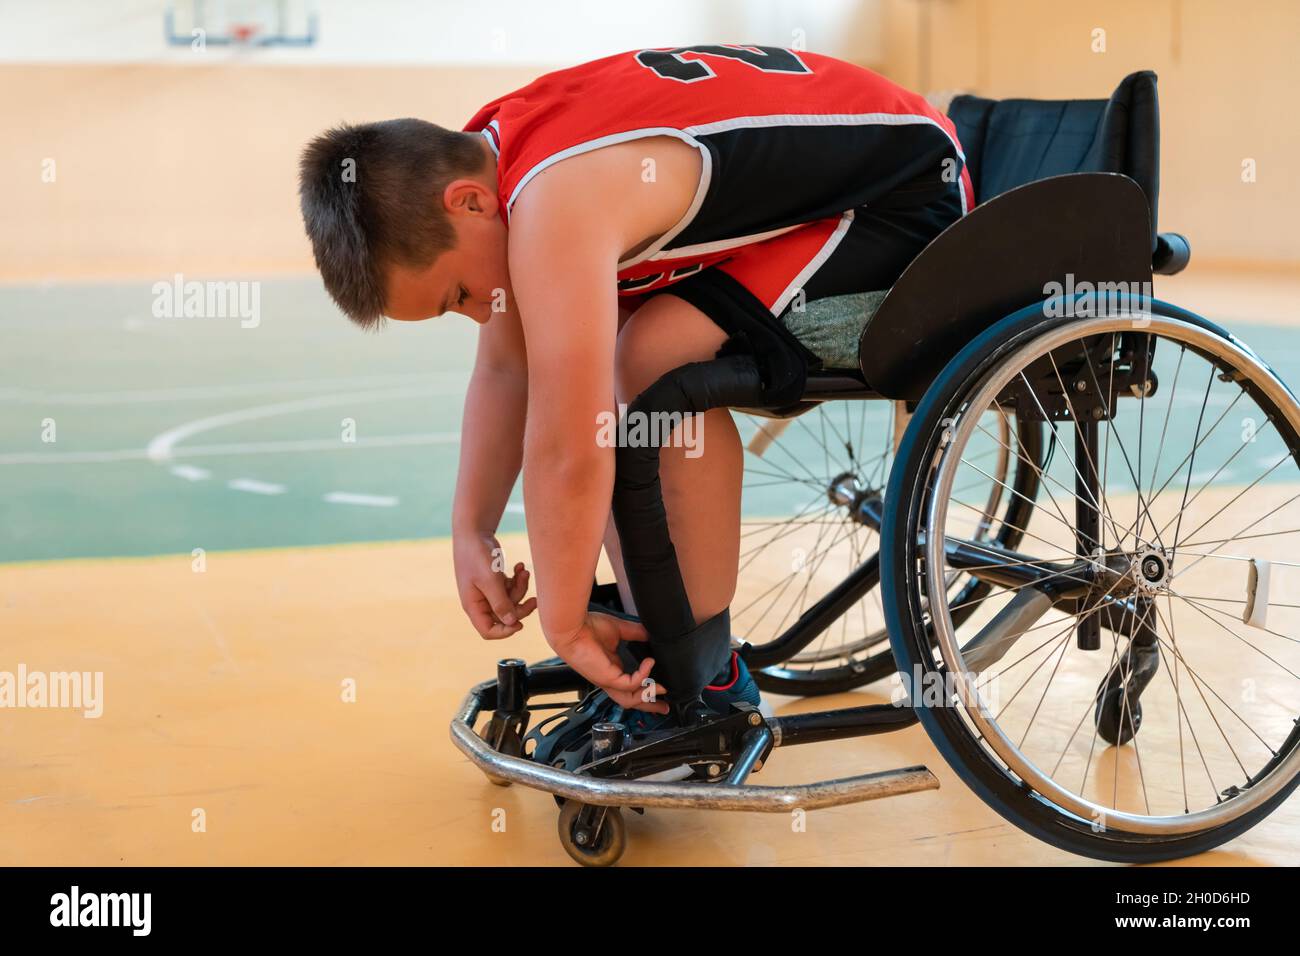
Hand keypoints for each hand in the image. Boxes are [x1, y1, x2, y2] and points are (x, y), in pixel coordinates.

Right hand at [453, 531, 537, 638]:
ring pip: (511, 600)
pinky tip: (520, 566)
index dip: (505, 631)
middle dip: (520, 607)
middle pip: (504, 616)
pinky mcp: (496, 581)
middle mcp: (480, 601)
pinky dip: (517, 579)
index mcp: (473, 605)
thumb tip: (512, 623)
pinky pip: (511, 588)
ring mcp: (488, 591)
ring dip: (521, 588)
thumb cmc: (477, 556)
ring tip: (524, 572)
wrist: (473, 531)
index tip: (520, 624)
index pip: (488, 630)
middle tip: (534, 600)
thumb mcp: (490, 580)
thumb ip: (501, 602)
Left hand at [548, 612, 668, 714]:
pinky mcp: (607, 677)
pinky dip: (644, 675)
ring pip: (629, 700)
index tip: (661, 688)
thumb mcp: (618, 630)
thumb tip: (651, 633)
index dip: (645, 689)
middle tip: (665, 707)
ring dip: (648, 697)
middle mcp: (609, 678)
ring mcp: (607, 680)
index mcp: (611, 669)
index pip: (629, 687)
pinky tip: (649, 663)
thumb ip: (636, 633)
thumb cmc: (586, 628)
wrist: (571, 627)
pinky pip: (631, 684)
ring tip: (662, 688)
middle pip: (631, 700)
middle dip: (649, 706)